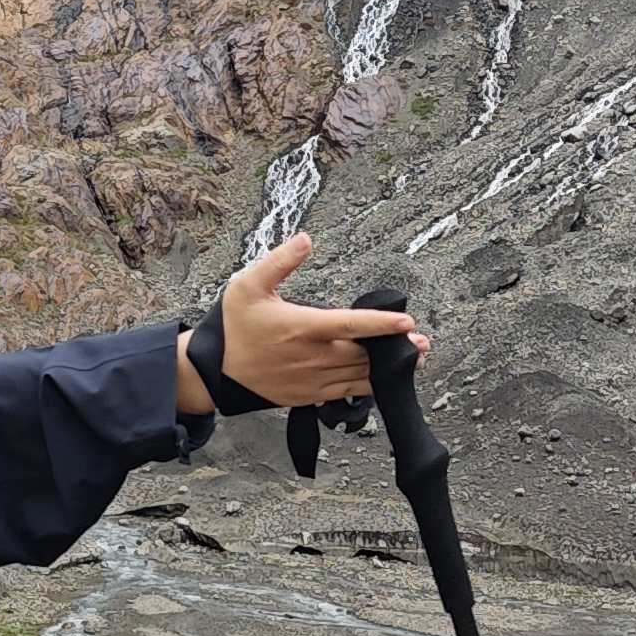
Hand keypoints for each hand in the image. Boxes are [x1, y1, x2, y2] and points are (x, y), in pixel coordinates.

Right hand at [175, 238, 423, 414]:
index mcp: (301, 327)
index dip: (381, 324)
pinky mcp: (309, 396)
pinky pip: (346, 394)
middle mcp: (311, 357)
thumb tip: (306, 239)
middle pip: (363, 354)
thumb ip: (280, 260)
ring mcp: (311, 380)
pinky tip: (382, 380)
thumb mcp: (248, 285)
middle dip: (394, 349)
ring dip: (387, 370)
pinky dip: (368, 387)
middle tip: (420, 341)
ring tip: (412, 360)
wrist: (215, 372)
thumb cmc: (234, 326)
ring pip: (359, 377)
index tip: (406, 322)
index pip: (350, 325)